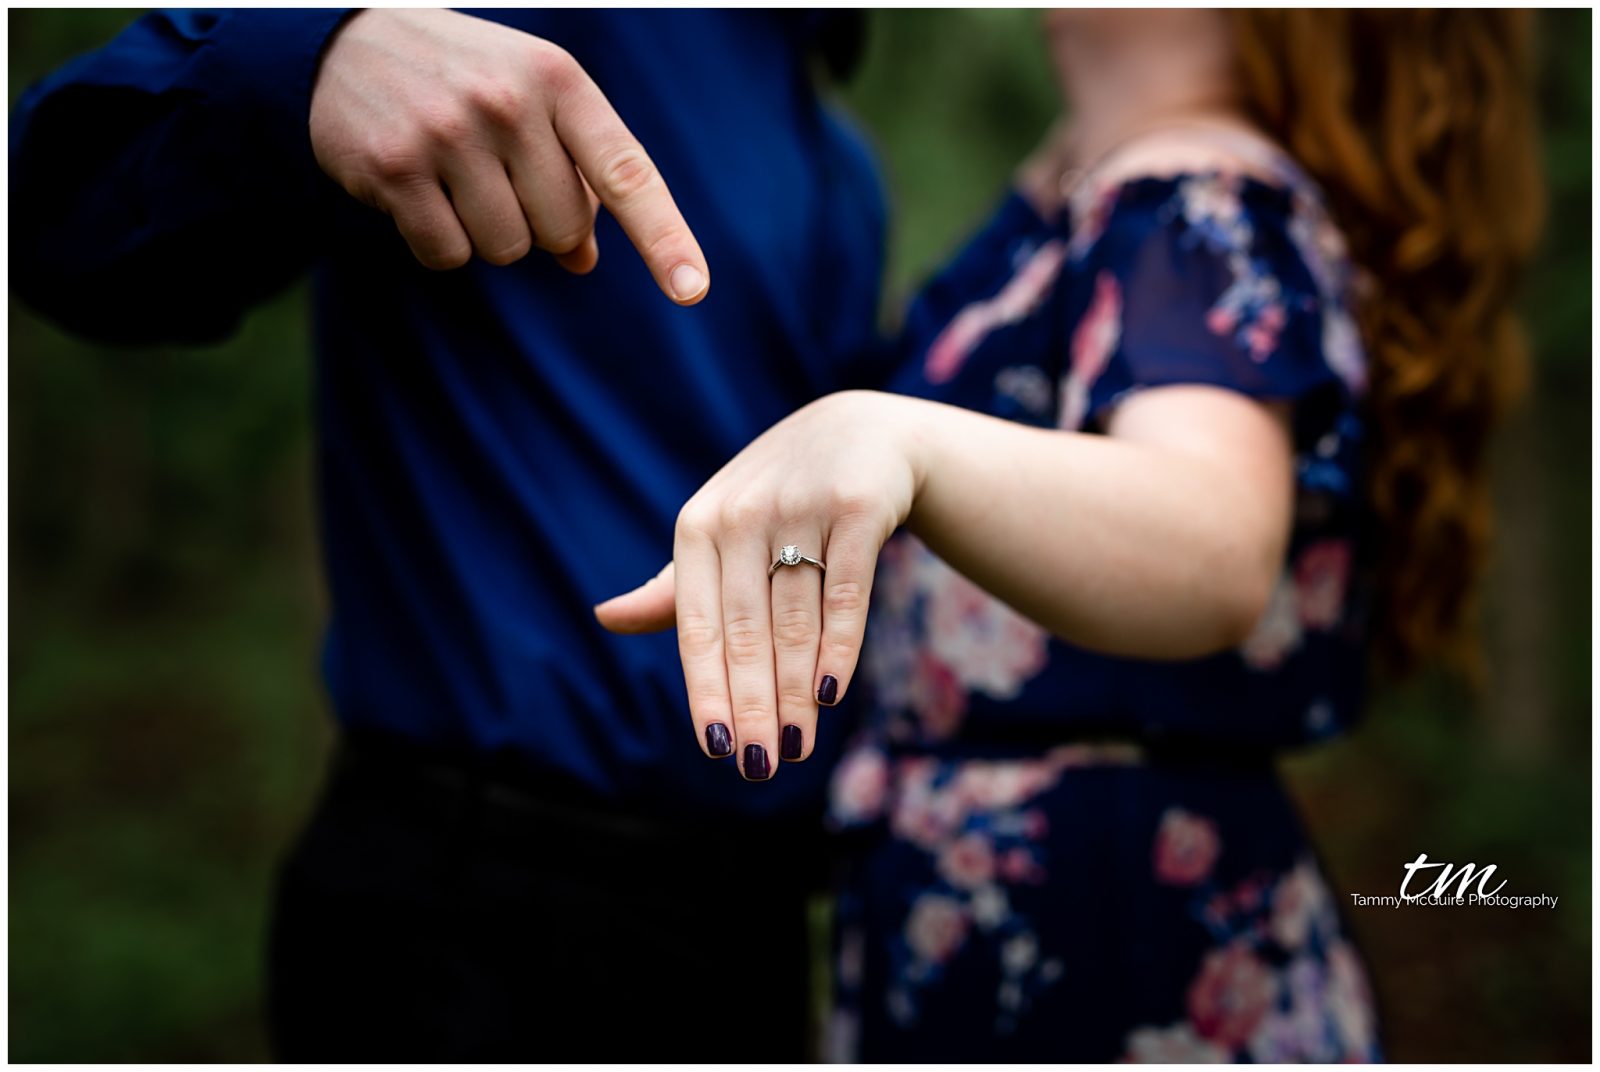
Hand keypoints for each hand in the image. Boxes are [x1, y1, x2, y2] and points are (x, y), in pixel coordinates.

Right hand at [309, 9, 708, 301]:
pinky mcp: (393, 167)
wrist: (346, 39)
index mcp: (559, 79)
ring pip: (507, 250)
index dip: (664, 237)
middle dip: (538, 223)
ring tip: (453, 176)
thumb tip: (585, 259)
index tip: (693, 290)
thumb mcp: (532, 103)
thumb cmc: (465, 79)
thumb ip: (573, 173)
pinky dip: (438, 243)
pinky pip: (447, 256)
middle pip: (563, 231)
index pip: (626, 172)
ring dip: (486, 233)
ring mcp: (448, 132)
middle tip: (496, 173)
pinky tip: (416, 192)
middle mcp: (508, 100)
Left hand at [594, 391, 924, 779]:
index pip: (697, 625)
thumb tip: (605, 619)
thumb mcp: (720, 534)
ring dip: (794, 691)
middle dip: (751, 706)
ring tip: (795, 747)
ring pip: (795, 619)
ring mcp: (802, 507)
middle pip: (746, 631)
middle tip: (757, 768)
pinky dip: (839, 644)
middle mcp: (744, 515)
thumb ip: (675, 587)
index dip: (705, 689)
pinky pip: (845, 590)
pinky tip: (831, 693)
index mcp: (698, 525)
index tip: (714, 749)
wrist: (858, 432)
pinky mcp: (858, 506)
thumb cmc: (776, 500)